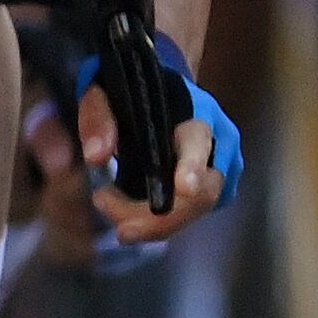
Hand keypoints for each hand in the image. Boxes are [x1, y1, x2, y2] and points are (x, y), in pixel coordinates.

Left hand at [81, 73, 239, 244]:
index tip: (182, 188)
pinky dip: (156, 222)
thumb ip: (98, 119)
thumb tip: (96, 157)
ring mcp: (221, 172)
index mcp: (199, 114)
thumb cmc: (132, 94)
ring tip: (105, 200)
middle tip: (113, 220)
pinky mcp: (211, 192)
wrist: (159, 99)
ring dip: (150, 222)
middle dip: (161, 218)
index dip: (193, 166)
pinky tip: (126, 210)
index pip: (199, 142)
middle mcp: (220, 146)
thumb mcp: (104, 94)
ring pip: (194, 212)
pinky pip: (188, 217)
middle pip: (204, 193)